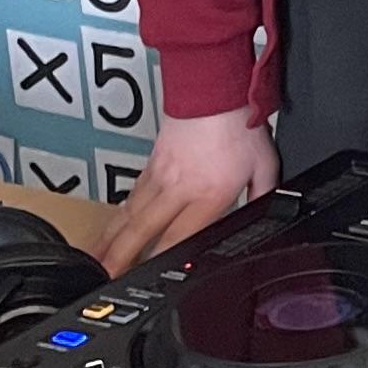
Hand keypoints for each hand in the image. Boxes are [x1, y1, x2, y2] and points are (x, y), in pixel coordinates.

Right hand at [100, 108, 278, 273]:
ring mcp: (159, 176)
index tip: (147, 277)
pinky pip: (131, 195)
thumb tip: (270, 211)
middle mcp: (178, 188)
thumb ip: (264, 194)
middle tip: (105, 276)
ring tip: (97, 259)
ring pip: (129, 214)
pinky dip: (118, 215)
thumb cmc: (237, 125)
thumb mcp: (265, 165)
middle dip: (120, 257)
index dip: (161, 260)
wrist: (212, 90)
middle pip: (142, 230)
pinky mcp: (151, 163)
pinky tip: (112, 226)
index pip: (180, 237)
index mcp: (208, 195)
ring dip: (111, 239)